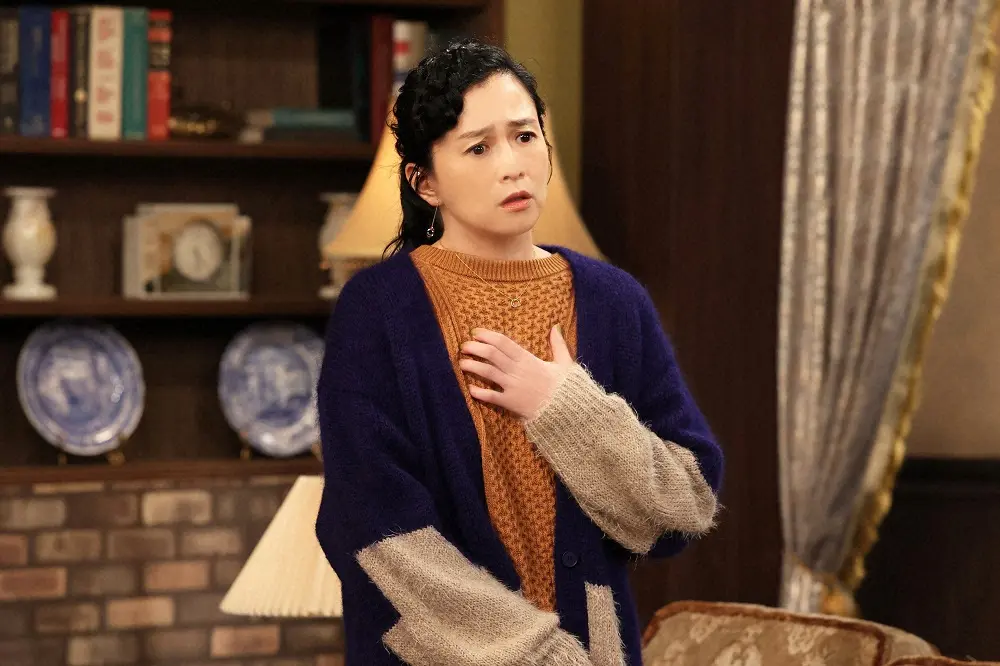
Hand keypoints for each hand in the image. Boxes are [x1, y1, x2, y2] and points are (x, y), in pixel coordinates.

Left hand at [459, 325, 574, 419]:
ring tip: (461, 363)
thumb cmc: (565, 387)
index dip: (487, 335)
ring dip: (472, 366)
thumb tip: (556, 327)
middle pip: (492, 354)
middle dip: (475, 348)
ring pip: (488, 372)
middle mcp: (518, 370)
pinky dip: (479, 393)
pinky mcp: (511, 402)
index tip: (475, 332)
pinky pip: (491, 396)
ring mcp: (513, 386)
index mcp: (528, 359)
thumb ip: (558, 344)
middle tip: (464, 346)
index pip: (504, 342)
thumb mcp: (565, 363)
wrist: (567, 410)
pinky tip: (470, 389)